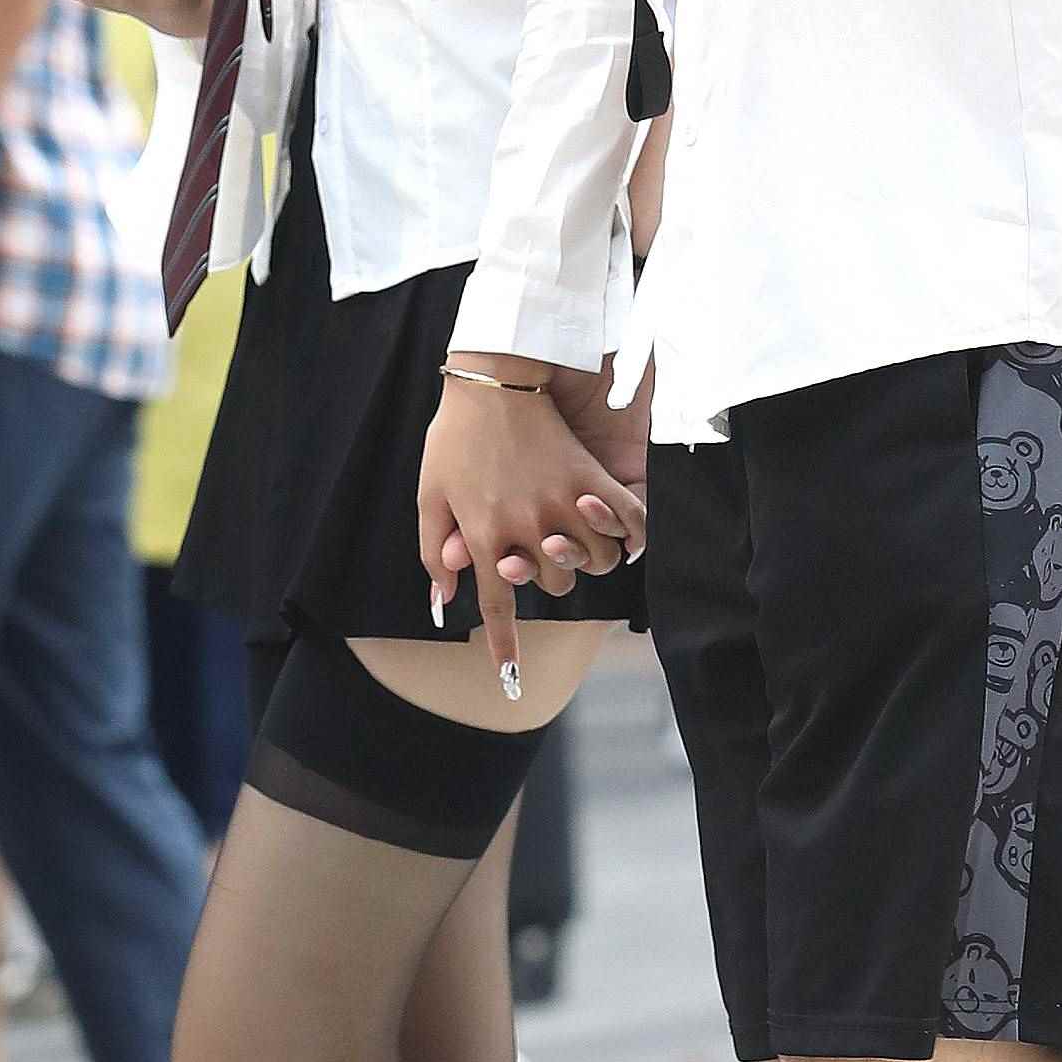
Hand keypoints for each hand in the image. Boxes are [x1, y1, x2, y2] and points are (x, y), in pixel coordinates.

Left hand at [419, 364, 650, 693]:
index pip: (498, 604)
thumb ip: (432, 550)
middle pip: (553, 582)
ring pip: (592, 561)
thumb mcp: (430, 496)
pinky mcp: (590, 477)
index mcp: (485, 532)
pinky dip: (632, 537)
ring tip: (572, 540)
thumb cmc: (454, 439)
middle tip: (535, 554)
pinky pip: (627, 521)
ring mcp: (563, 502)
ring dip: (584, 560)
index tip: (510, 680)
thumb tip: (440, 600)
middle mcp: (528, 524)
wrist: (490, 382)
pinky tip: (627, 543)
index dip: (504, 646)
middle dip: (544, 578)